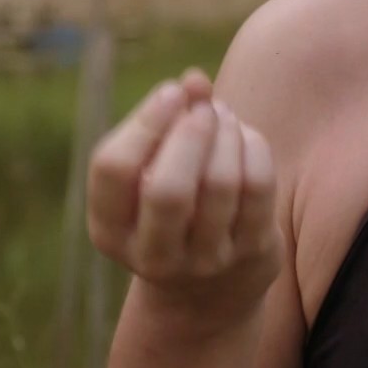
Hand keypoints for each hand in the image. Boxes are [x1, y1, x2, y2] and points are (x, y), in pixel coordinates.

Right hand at [88, 67, 280, 324]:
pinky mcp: (249, 253)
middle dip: (191, 134)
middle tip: (203, 108)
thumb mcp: (155, 170)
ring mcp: (203, 260)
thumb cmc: (175, 204)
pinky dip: (254, 148)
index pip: (112, 170)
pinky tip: (246, 137)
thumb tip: (195, 80)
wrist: (212, 286)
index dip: (144, 122)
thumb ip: (169, 120)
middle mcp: (151, 254)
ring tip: (224, 117)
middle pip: (168, 189)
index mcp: (110, 229)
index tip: (171, 92)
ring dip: (226, 135)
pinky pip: (257, 188)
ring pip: (219, 185)